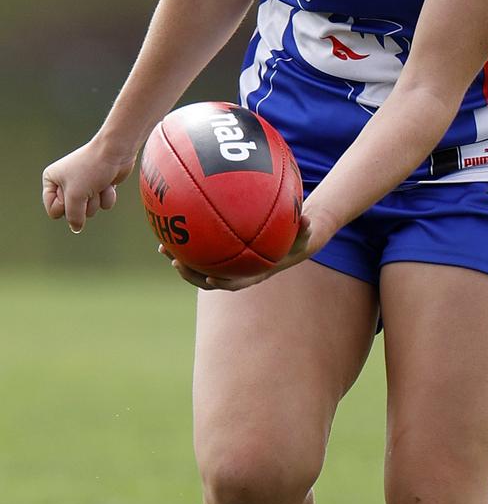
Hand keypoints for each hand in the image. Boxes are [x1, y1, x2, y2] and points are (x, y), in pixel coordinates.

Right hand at [42, 139, 135, 233]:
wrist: (116, 152)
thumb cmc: (91, 169)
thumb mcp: (75, 196)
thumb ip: (73, 217)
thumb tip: (76, 228)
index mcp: (51, 180)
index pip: (54, 210)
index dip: (65, 205)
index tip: (72, 190)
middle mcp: (65, 183)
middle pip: (73, 212)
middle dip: (84, 202)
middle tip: (88, 185)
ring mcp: (84, 185)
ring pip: (89, 210)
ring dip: (96, 200)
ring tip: (98, 183)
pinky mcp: (100, 187)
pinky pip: (102, 204)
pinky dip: (107, 196)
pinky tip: (109, 183)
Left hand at [158, 205, 337, 290]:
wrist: (290, 240)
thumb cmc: (296, 237)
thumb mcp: (304, 234)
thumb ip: (305, 229)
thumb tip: (308, 220)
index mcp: (253, 273)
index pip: (235, 284)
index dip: (222, 283)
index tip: (211, 280)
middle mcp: (236, 271)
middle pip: (208, 278)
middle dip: (190, 273)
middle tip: (175, 262)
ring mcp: (226, 262)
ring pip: (198, 265)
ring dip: (180, 258)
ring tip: (163, 246)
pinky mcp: (219, 251)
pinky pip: (200, 247)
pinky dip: (188, 240)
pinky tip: (176, 221)